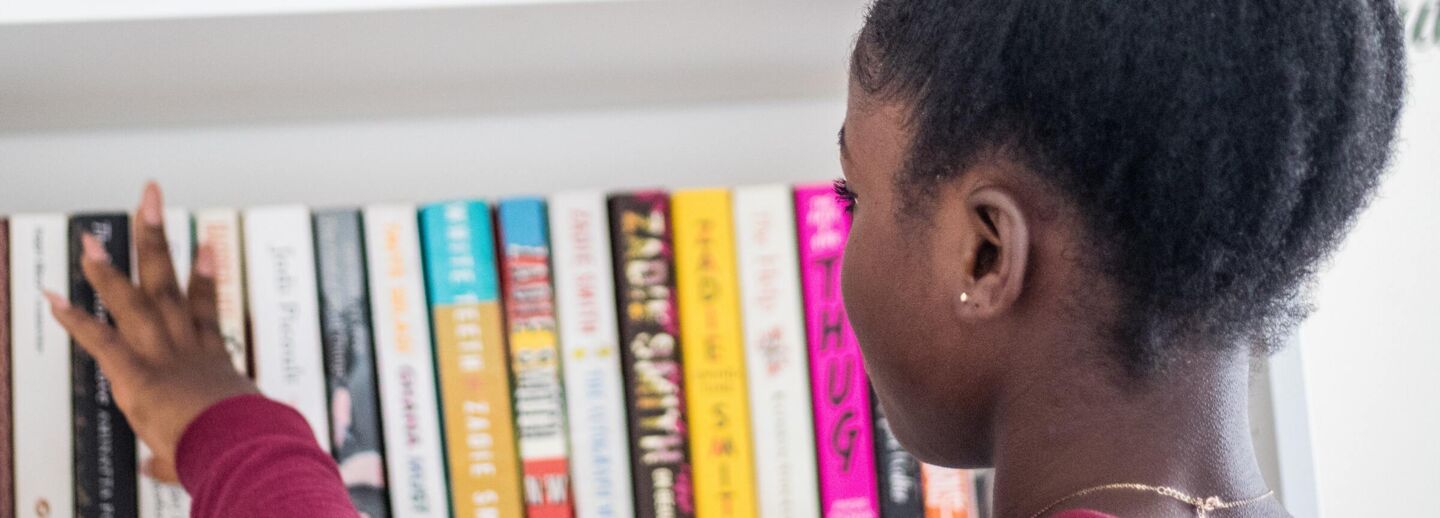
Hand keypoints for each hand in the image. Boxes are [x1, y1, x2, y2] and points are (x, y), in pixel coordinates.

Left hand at [46, 182, 258, 482]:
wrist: (243, 446)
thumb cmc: (240, 447)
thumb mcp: (210, 446)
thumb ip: (173, 456)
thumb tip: (157, 470)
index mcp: (212, 361)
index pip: (203, 309)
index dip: (204, 274)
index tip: (205, 243)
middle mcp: (187, 348)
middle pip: (169, 284)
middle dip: (157, 239)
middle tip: (149, 198)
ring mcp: (163, 357)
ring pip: (134, 302)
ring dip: (108, 270)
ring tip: (88, 239)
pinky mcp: (139, 375)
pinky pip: (102, 342)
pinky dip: (76, 321)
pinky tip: (51, 298)